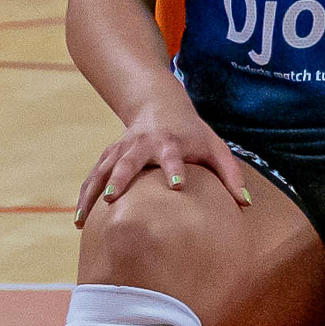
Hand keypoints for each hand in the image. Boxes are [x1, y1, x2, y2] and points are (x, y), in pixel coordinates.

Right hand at [76, 89, 249, 227]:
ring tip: (83, 219)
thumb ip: (231, 174)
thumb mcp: (215, 147)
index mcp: (170, 142)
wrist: (159, 105)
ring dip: (93, 192)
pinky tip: (79, 220)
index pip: (172, 155)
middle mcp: (142, 144)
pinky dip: (85, 195)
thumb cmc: (193, 133)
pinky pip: (94, 176)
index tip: (177, 184)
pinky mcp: (109, 156)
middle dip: (121, 178)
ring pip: (104, 170)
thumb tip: (245, 204)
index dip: (174, 168)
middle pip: (128, 161)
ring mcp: (121, 149)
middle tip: (113, 197)